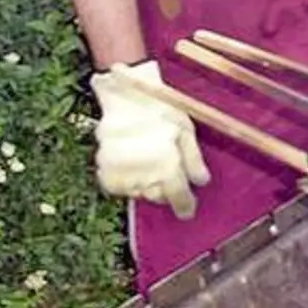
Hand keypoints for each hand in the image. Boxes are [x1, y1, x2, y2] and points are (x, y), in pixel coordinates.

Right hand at [90, 60, 209, 218]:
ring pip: (138, 193)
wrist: (125, 96)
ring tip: (149, 163)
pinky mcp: (105, 172)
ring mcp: (123, 175)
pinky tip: (133, 165)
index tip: (188, 211)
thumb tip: (202, 182)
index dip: (185, 206)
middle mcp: (145, 176)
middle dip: (166, 191)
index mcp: (168, 168)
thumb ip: (194, 161)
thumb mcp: (186, 131)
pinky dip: (127, 181)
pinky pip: (119, 186)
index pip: (178, 198)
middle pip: (158, 197)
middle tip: (169, 175)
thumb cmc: (160, 109)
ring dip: (146, 185)